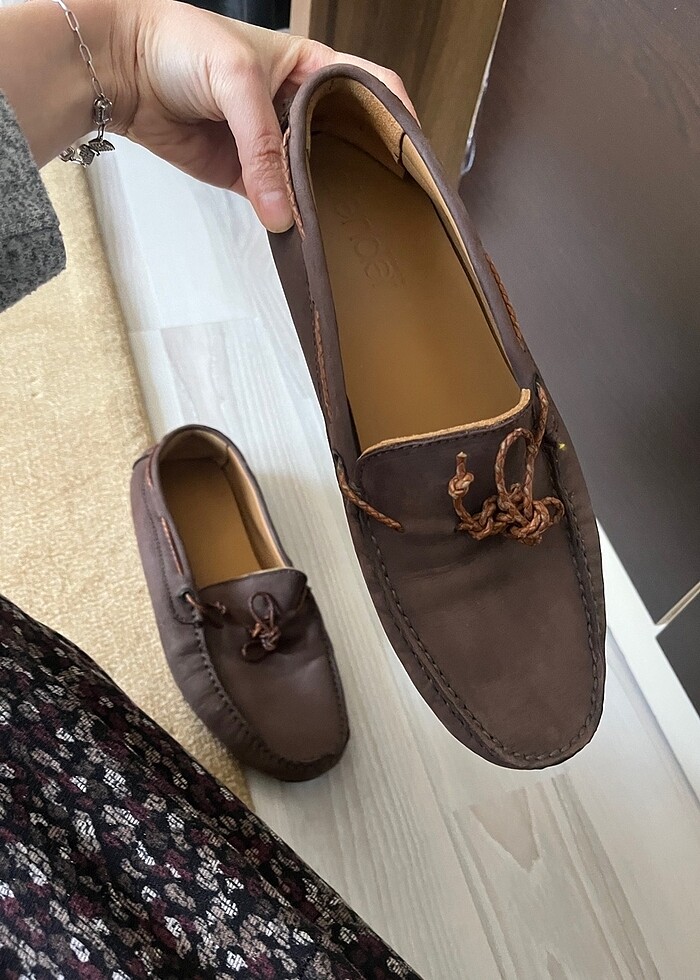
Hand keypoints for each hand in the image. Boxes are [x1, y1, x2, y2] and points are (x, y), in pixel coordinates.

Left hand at [110, 0, 414, 231]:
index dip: (396, 116)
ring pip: (312, 178)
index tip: (415, 155)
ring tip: (351, 225)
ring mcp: (274, 145)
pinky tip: (306, 233)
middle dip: (365, 169)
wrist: (122, 69)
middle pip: (345, 141)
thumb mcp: (236, 81)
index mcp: (310, 66)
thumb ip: (263, 147)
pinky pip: (278, 201)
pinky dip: (290, 218)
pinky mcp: (247, 176)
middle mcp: (299, 106)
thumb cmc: (180, 45)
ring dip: (326, 200)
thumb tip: (283, 215)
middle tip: (389, 202)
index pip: (369, 87)